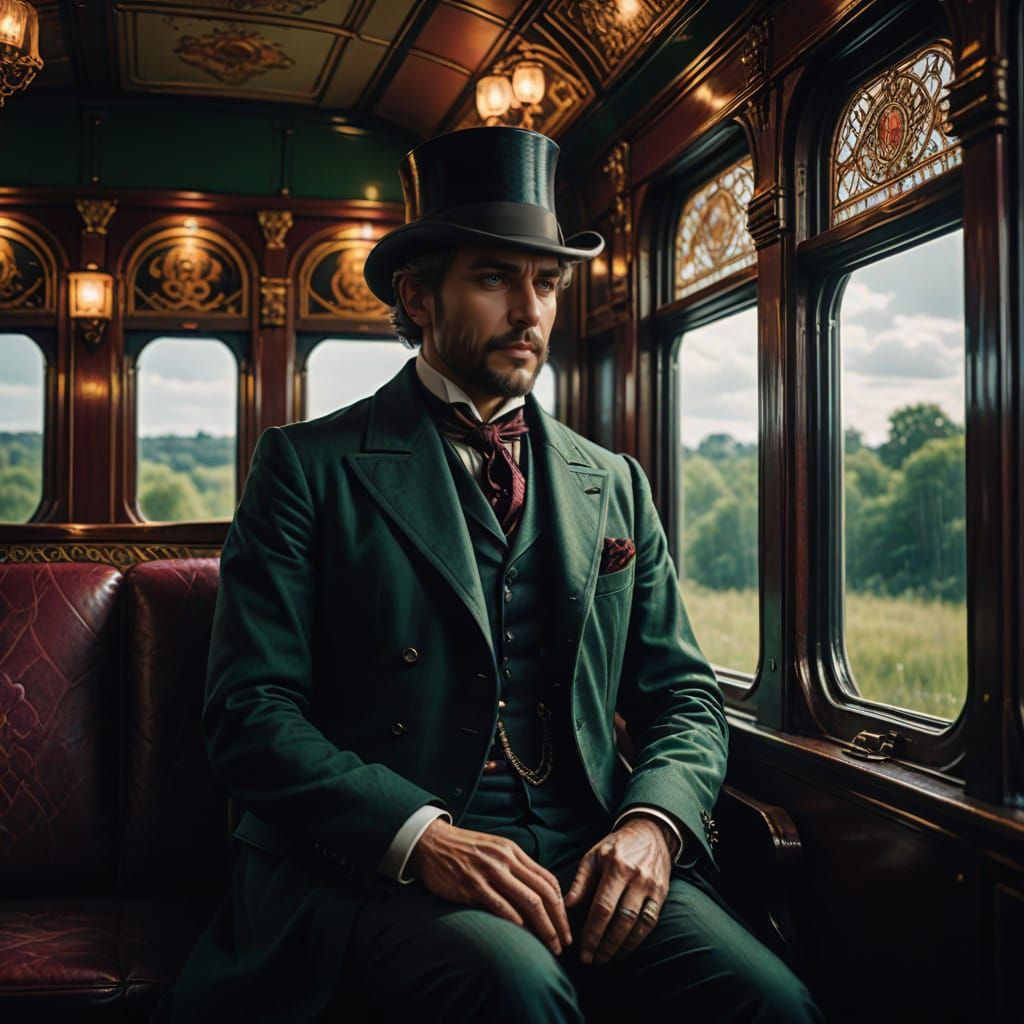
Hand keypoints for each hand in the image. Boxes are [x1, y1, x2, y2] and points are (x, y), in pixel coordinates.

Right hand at [408, 818, 571, 956]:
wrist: (431, 843)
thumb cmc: (464, 850)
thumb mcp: (494, 849)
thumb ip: (515, 866)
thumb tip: (537, 892)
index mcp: (513, 851)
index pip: (547, 879)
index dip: (561, 905)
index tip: (565, 925)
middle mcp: (505, 860)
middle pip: (543, 893)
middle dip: (558, 921)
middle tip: (564, 942)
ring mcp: (489, 872)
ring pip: (528, 901)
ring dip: (544, 928)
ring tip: (550, 946)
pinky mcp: (472, 886)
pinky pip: (501, 906)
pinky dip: (517, 923)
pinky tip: (524, 937)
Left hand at [564, 817, 670, 964]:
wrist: (650, 833)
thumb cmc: (616, 846)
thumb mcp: (593, 856)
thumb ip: (580, 882)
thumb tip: (566, 907)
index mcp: (616, 866)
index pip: (602, 907)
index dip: (592, 933)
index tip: (583, 951)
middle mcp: (636, 877)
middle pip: (621, 920)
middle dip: (605, 945)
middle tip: (592, 961)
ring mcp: (652, 886)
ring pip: (638, 925)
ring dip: (621, 947)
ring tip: (606, 958)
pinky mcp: (662, 893)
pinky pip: (651, 922)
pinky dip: (637, 939)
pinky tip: (624, 948)